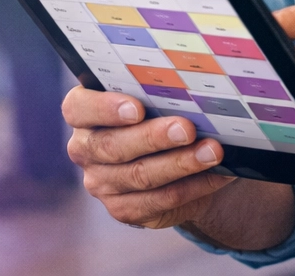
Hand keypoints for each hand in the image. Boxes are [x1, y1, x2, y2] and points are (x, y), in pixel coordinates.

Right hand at [64, 88, 235, 228]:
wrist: (173, 153)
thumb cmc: (160, 110)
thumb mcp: (153, 95)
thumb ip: (157, 89)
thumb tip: (191, 84)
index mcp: (83, 113)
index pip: (78, 108)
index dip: (105, 109)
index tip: (138, 109)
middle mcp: (86, 148)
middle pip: (111, 146)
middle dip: (153, 137)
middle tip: (187, 129)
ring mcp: (102, 183)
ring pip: (139, 175)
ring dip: (181, 163)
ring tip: (213, 152)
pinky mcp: (124, 209)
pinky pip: (160, 200)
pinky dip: (193, 186)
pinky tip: (216, 175)